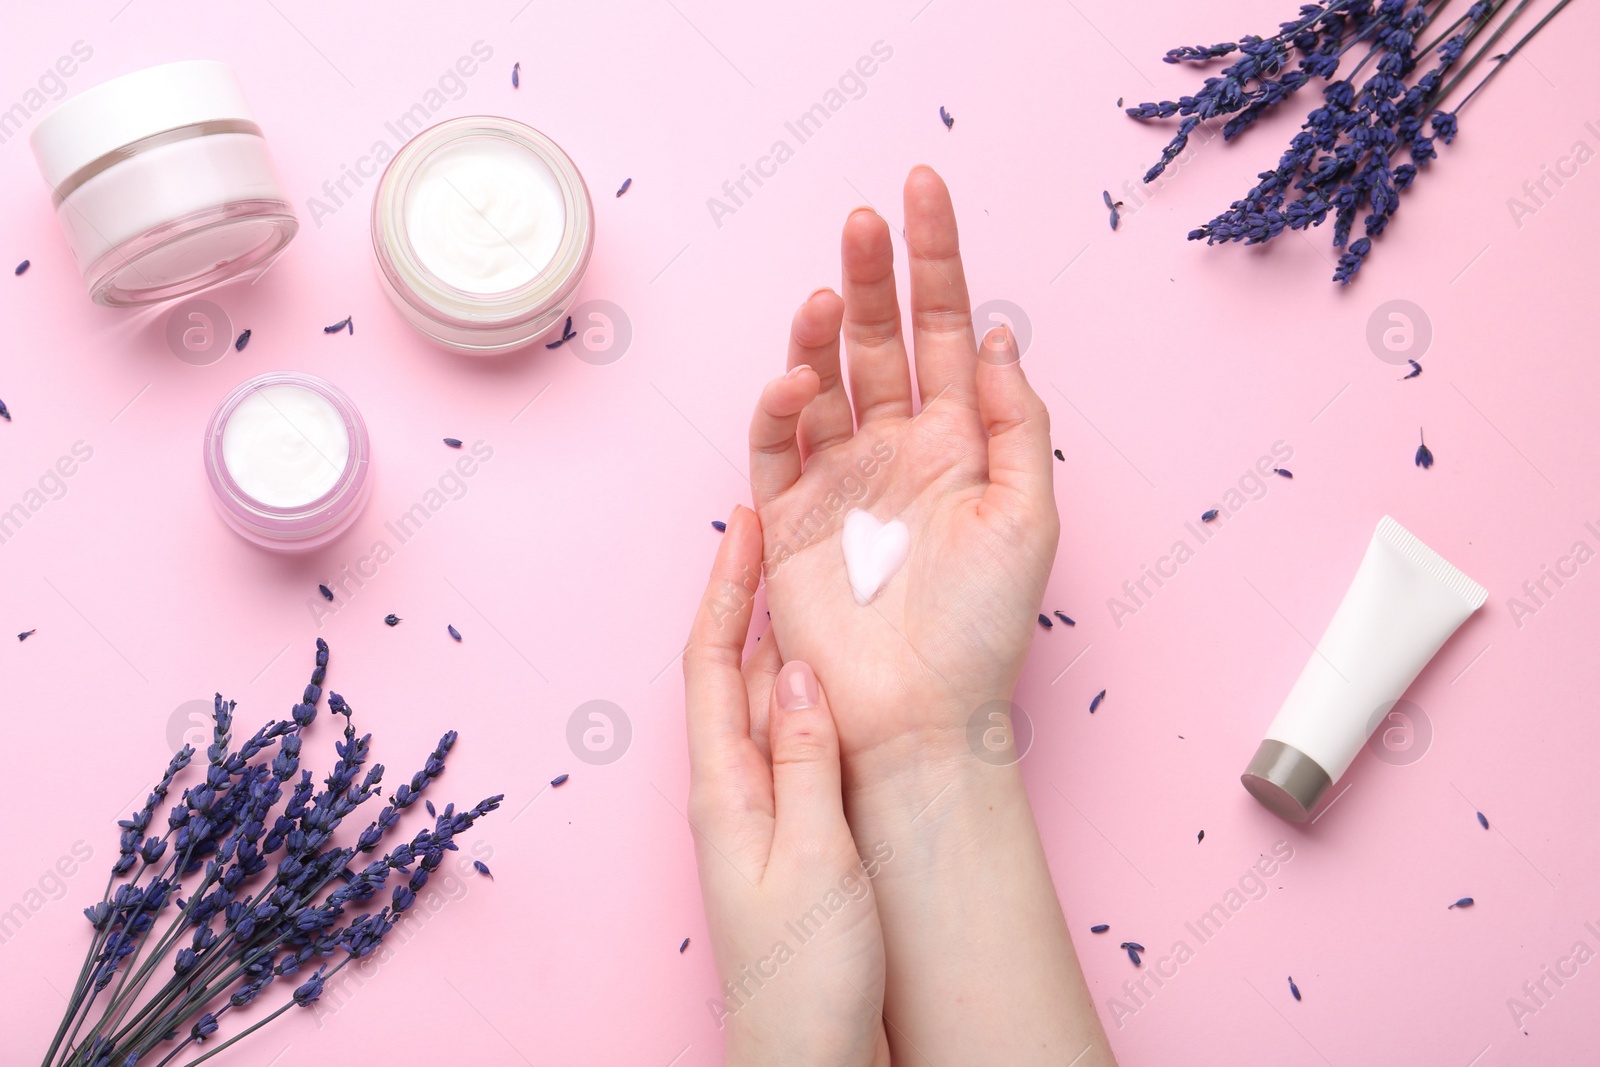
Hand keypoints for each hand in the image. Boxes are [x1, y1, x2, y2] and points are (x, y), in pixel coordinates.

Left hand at [683, 505, 889, 1066]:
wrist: (808, 1051)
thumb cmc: (806, 971)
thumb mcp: (812, 856)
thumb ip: (804, 759)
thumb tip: (795, 668)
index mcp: (724, 787)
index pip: (710, 663)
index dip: (724, 590)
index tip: (744, 524)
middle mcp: (733, 787)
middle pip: (736, 670)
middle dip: (752, 597)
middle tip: (786, 530)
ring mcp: (761, 809)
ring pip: (768, 701)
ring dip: (783, 637)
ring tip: (815, 579)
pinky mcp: (791, 830)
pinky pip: (795, 740)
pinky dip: (809, 692)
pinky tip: (835, 675)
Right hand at [747, 165, 1058, 773]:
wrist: (923, 715)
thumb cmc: (985, 626)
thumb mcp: (1029, 514)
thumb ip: (1013, 420)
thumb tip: (995, 335)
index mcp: (957, 441)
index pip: (943, 329)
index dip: (936, 259)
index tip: (923, 188)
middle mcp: (895, 447)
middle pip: (879, 339)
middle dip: (873, 274)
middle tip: (865, 218)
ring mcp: (840, 478)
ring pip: (824, 379)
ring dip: (823, 333)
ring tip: (831, 297)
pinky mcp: (791, 516)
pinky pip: (778, 444)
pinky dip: (782, 406)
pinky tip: (801, 379)